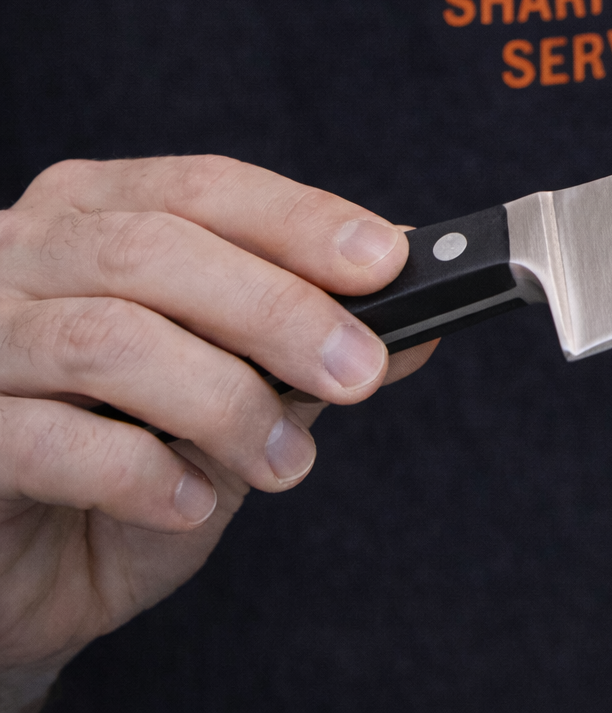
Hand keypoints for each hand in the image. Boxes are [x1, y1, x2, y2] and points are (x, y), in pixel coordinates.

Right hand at [0, 156, 436, 690]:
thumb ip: (309, 350)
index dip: (301, 221)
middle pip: (157, 250)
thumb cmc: (127, 466)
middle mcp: (21, 254)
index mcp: (95, 215)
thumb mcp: (238, 395)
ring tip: (285, 464)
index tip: (389, 263)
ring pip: (107, 337)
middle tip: (359, 373)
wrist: (28, 575)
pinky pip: (46, 437)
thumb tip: (419, 324)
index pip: (205, 189)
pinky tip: (188, 504)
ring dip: (223, 403)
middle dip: (279, 311)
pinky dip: (139, 473)